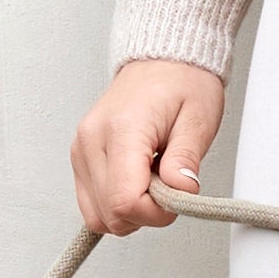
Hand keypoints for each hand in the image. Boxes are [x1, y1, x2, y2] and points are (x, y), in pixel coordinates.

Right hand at [74, 55, 225, 233]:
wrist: (163, 62)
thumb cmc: (182, 83)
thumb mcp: (198, 120)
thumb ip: (186, 160)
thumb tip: (180, 193)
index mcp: (122, 129)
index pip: (124, 201)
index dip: (155, 213)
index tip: (176, 196)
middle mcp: (92, 141)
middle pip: (110, 214)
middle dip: (146, 213)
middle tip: (168, 185)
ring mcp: (81, 150)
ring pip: (97, 216)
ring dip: (130, 211)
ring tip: (153, 180)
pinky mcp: (79, 158)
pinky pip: (92, 204)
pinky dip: (115, 205)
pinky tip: (136, 184)